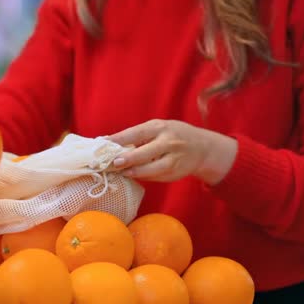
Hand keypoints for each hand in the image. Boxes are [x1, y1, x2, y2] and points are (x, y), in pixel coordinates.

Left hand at [107, 119, 237, 184]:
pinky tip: (134, 176)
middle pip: (145, 152)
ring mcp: (173, 158)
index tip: (102, 143)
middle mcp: (168, 142)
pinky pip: (157, 176)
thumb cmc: (172, 136)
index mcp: (159, 127)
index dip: (118, 139)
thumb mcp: (158, 129)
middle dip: (128, 159)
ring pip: (152, 168)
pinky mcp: (175, 172)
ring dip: (135, 172)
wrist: (202, 148)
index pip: (135, 133)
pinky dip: (144, 177)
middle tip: (114, 163)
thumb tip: (109, 143)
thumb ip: (138, 136)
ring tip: (123, 173)